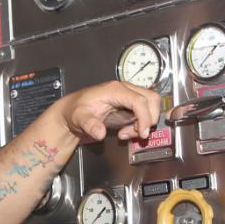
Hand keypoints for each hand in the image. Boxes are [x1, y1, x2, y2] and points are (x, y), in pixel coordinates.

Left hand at [45, 80, 162, 142]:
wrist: (72, 112)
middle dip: (149, 118)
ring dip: (145, 122)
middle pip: (152, 99)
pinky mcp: (130, 106)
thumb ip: (89, 125)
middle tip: (138, 133)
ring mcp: (129, 97)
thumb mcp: (79, 118)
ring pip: (151, 105)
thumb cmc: (75, 110)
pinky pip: (144, 113)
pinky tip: (126, 132)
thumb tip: (99, 132)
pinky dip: (140, 125)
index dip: (145, 117)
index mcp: (115, 90)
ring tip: (128, 133)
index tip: (142, 132)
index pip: (139, 100)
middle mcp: (124, 90)